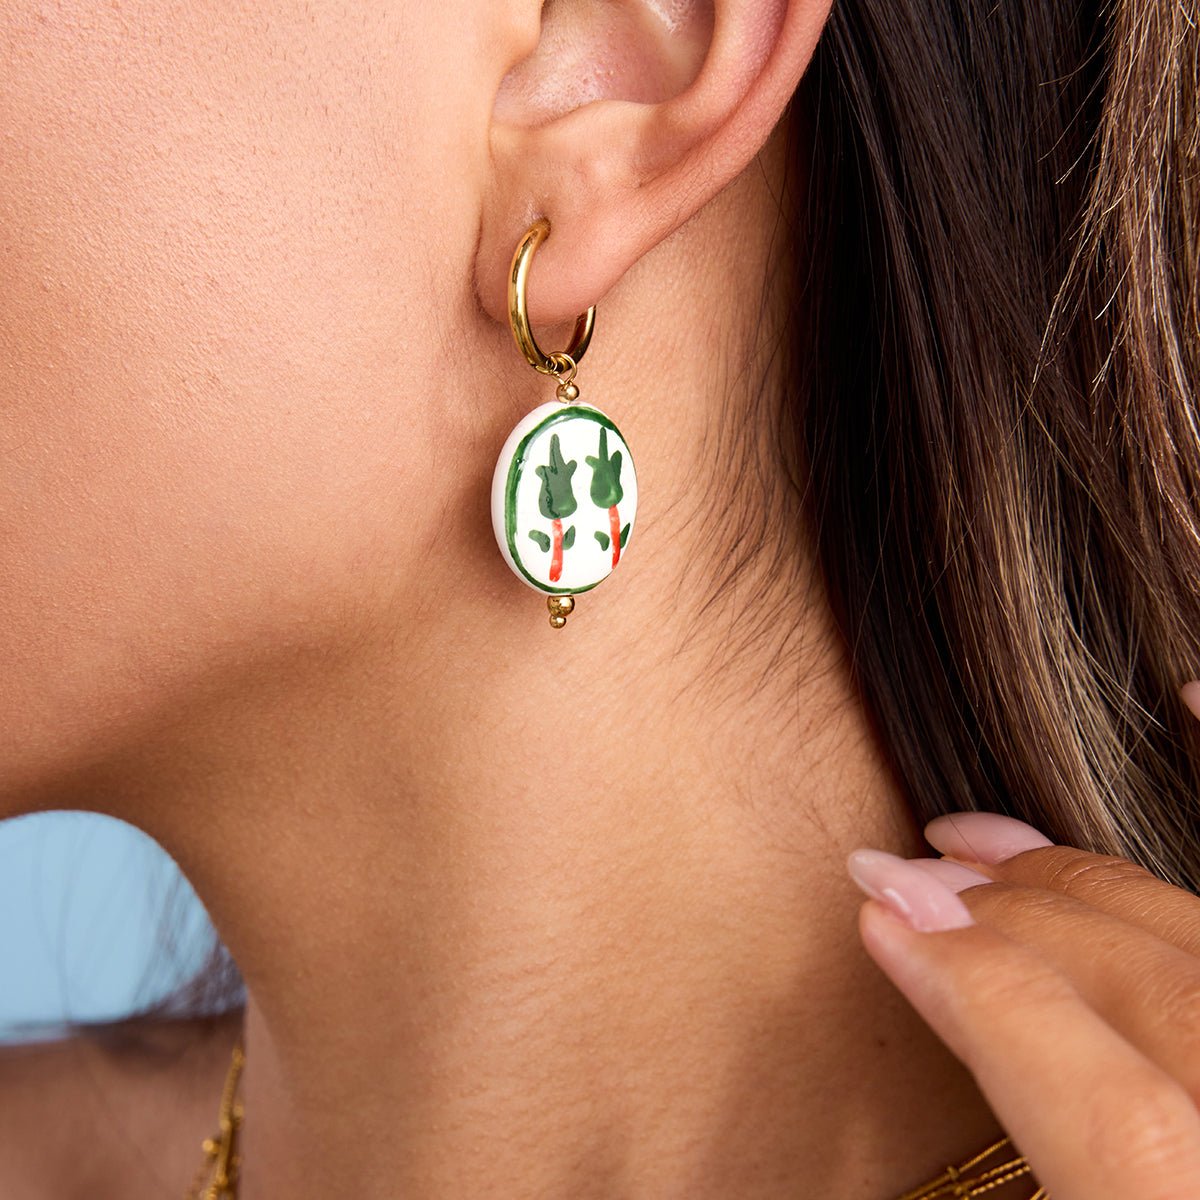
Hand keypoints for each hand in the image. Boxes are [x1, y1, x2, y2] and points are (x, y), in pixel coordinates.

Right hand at [846, 682, 1199, 1199]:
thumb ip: (1053, 1136)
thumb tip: (942, 1008)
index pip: (1109, 1104)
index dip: (973, 988)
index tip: (879, 911)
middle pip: (1164, 996)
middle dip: (1014, 919)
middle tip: (911, 870)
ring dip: (1103, 876)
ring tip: (995, 841)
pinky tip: (1189, 697)